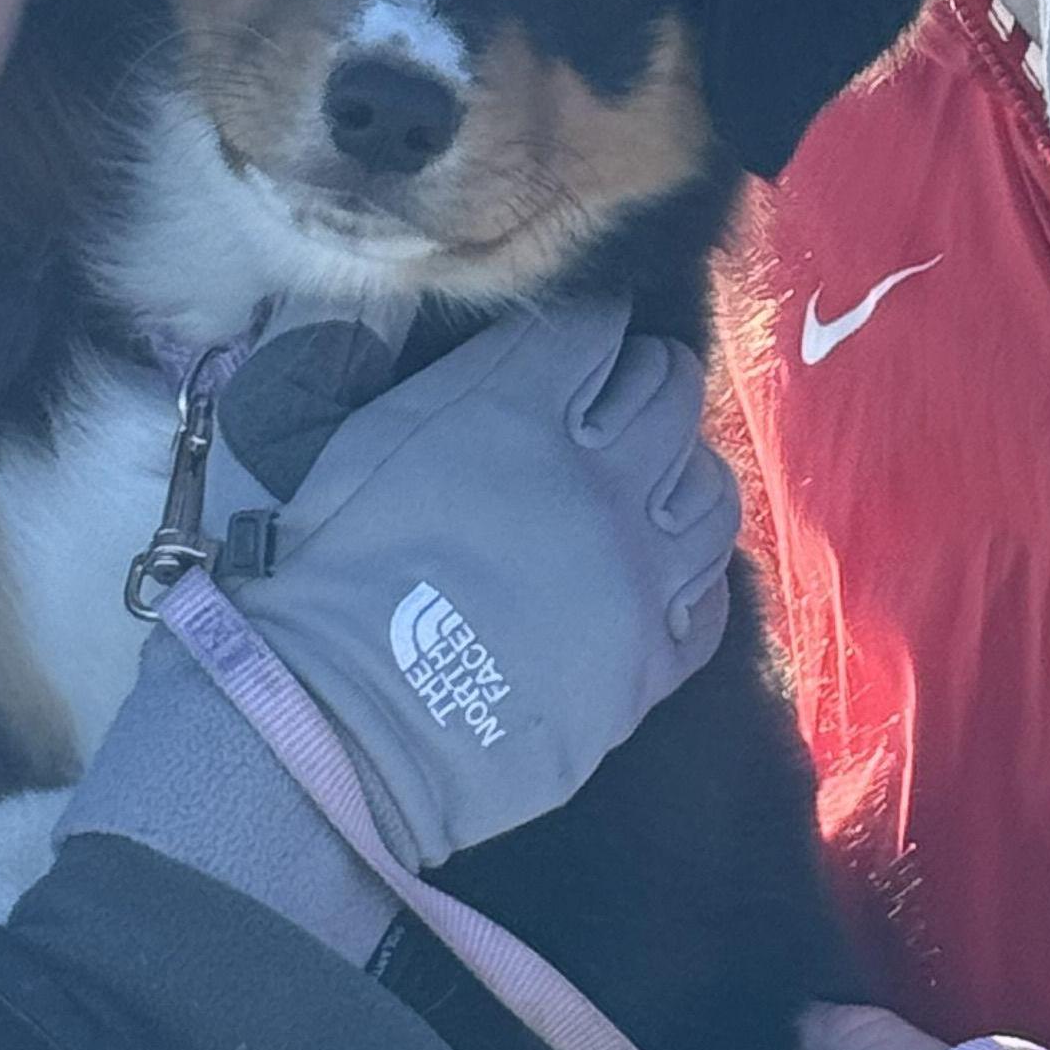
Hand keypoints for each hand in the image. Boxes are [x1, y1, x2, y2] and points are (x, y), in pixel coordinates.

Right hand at [215, 297, 733, 868]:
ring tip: (655, 479)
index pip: (600, 329)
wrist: (345, 723)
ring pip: (710, 489)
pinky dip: (695, 571)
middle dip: (654, 376)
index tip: (585, 342)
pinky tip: (664, 569)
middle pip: (671, 393)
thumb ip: (457, 372)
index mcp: (523, 418)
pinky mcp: (650, 661)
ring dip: (686, 467)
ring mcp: (638, 576)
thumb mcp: (374, 435)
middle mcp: (602, 485)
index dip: (596, 326)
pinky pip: (710, 597)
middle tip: (626, 394)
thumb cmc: (339, 574)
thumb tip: (509, 331)